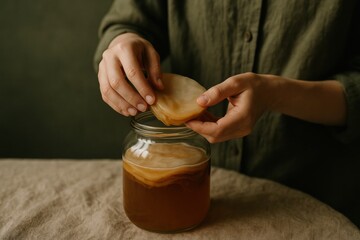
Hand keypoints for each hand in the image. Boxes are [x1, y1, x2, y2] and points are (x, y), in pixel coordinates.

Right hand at [97, 33, 162, 115]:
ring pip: (108, 89)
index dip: (142, 88)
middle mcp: (110, 57)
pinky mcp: (100, 76)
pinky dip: (115, 105)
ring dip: (121, 104)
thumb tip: (158, 88)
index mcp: (124, 49)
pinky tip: (126, 111)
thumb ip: (155, 70)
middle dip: (131, 98)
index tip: (151, 100)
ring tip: (135, 112)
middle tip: (143, 108)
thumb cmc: (139, 49)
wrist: (123, 42)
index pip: (132, 72)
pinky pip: (104, 94)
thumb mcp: (151, 53)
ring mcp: (102, 67)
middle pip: (117, 82)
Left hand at [186, 73, 345, 142]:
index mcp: (243, 117)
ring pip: (216, 136)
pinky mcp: (237, 130)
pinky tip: (203, 114)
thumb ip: (218, 92)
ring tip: (194, 112)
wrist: (269, 93)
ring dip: (203, 127)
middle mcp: (242, 128)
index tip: (187, 118)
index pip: (217, 130)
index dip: (199, 127)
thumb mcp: (236, 82)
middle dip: (198, 128)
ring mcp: (240, 131)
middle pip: (214, 136)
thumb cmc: (254, 85)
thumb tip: (199, 102)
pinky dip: (209, 125)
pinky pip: (219, 132)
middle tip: (187, 114)